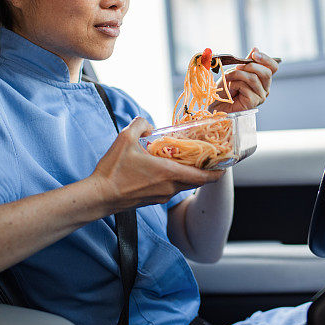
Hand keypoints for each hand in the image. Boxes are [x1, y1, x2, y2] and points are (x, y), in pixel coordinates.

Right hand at [90, 117, 223, 210]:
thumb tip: (148, 124)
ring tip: (187, 160)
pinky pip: (171, 189)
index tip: (225, 164)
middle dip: (204, 170)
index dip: (217, 171)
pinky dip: (176, 179)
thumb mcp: (125, 138)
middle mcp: (169, 187)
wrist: (99, 196)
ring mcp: (161, 196)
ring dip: (189, 174)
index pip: (203, 177)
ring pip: (183, 185)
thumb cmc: (113, 170)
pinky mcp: (153, 200)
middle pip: (196, 181)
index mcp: (168, 173)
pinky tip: (166, 168)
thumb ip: (140, 124)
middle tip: (207, 157)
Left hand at [211, 48, 278, 113]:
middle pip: (267, 73)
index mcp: (263, 78)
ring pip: (254, 79)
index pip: (273, 67)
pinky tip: (230, 88)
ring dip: (237, 75)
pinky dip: (234, 85)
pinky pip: (246, 88)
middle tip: (237, 67)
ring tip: (228, 77)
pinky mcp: (253, 103)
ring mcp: (260, 96)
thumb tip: (256, 49)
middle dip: (250, 66)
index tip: (254, 54)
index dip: (265, 59)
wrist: (216, 102)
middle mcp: (265, 88)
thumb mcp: (236, 70)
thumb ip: (247, 62)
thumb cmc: (226, 87)